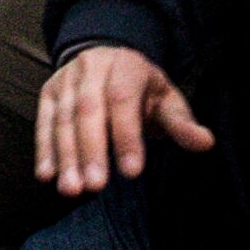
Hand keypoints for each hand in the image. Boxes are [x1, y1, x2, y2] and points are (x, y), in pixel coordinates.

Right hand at [37, 44, 213, 194]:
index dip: (126, 136)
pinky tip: (47, 175)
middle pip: (87, 109)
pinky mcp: (48, 92)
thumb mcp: (167, 100)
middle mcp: (92, 68)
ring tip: (71, 189)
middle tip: (95, 186)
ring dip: (65, 156)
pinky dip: (44, 150)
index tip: (132, 172)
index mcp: (126, 66)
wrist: (108, 60)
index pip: (122, 100)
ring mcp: (66, 79)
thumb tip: (205, 142)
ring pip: (63, 118)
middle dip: (90, 150)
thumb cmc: (143, 90)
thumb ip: (182, 123)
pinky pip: (43, 122)